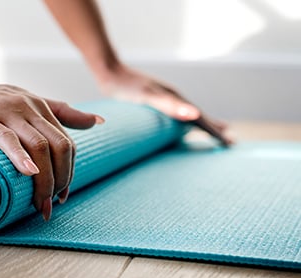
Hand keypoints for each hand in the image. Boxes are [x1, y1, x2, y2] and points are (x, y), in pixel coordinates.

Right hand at [0, 75, 103, 220]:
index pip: (66, 144)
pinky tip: (28, 173)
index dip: (69, 172)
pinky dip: (20, 158)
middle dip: (60, 180)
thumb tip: (98, 121)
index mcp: (40, 107)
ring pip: (38, 146)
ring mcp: (7, 112)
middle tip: (50, 205)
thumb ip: (61, 112)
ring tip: (38, 203)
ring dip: (43, 180)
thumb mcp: (28, 101)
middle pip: (58, 147)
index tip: (61, 195)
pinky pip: (7, 139)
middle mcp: (29, 108)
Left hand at [97, 66, 232, 145]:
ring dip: (202, 124)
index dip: (214, 131)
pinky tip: (181, 124)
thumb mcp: (148, 97)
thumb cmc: (125, 87)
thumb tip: (196, 114)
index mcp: (176, 99)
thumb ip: (170, 106)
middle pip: (199, 115)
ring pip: (189, 114)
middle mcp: (173, 97)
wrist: (108, 70)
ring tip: (215, 131)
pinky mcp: (153, 100)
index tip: (230, 143)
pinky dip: (185, 120)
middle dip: (214, 129)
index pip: (201, 118)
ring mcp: (164, 98)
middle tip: (231, 142)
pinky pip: (175, 114)